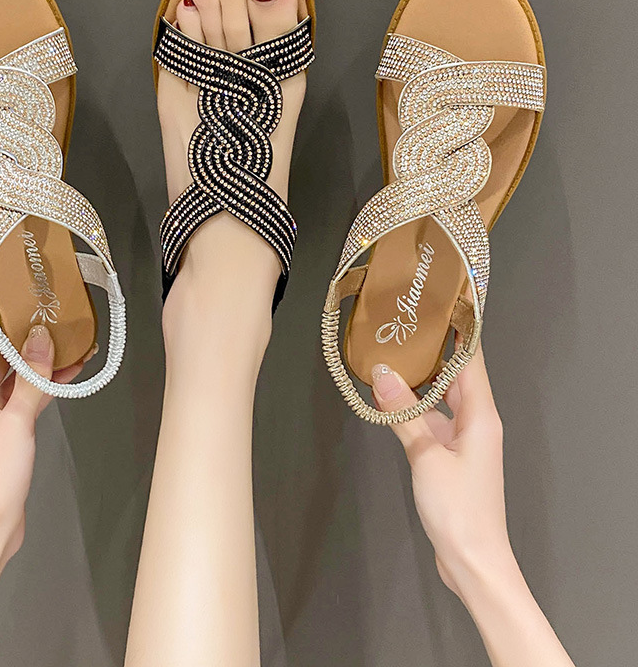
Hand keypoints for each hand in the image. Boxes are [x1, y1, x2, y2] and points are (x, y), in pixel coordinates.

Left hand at [0, 309, 84, 566]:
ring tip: (66, 334)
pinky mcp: (7, 425)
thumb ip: (31, 379)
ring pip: (16, 370)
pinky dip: (45, 380)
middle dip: (23, 326)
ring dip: (39, 354)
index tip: (8, 282)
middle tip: (47, 303)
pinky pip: (26, 391)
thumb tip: (40, 340)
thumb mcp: (17, 422)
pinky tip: (68, 369)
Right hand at [371, 345, 509, 596]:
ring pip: (442, 398)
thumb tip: (381, 374)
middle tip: (402, 326)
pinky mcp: (452, 457)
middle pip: (456, 375)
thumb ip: (403, 414)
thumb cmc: (459, 509)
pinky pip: (434, 420)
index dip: (458, 330)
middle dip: (431, 350)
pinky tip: (392, 401)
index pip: (471, 360)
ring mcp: (465, 440)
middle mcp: (477, 422)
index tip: (438, 304)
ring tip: (390, 356)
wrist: (473, 560)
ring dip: (420, 381)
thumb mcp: (426, 456)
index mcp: (481, 415)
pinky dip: (415, 409)